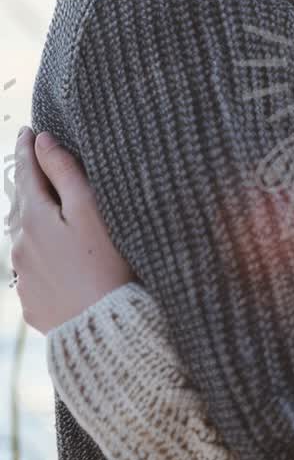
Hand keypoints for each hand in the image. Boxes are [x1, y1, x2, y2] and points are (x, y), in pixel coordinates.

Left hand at [10, 128, 133, 332]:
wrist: (103, 329)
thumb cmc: (106, 263)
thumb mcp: (90, 209)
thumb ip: (65, 173)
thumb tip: (42, 142)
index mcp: (34, 219)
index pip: (27, 173)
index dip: (27, 149)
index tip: (27, 130)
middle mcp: (20, 246)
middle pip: (21, 204)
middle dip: (28, 183)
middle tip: (34, 163)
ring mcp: (23, 276)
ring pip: (23, 236)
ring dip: (31, 218)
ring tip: (43, 206)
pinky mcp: (33, 301)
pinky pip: (32, 268)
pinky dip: (39, 252)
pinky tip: (54, 254)